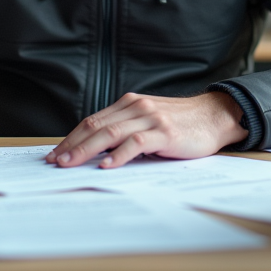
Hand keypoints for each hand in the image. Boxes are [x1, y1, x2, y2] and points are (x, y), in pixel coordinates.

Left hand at [46, 91, 246, 168]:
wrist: (215, 116)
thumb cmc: (181, 123)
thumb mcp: (149, 121)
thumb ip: (127, 131)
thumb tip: (97, 152)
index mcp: (129, 104)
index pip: (92, 121)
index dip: (71, 137)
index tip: (56, 153)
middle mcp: (136, 107)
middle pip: (95, 126)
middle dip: (72, 145)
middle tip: (55, 162)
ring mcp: (150, 118)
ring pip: (110, 133)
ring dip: (87, 150)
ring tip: (71, 164)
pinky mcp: (164, 132)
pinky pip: (136, 143)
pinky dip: (119, 155)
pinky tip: (107, 165)